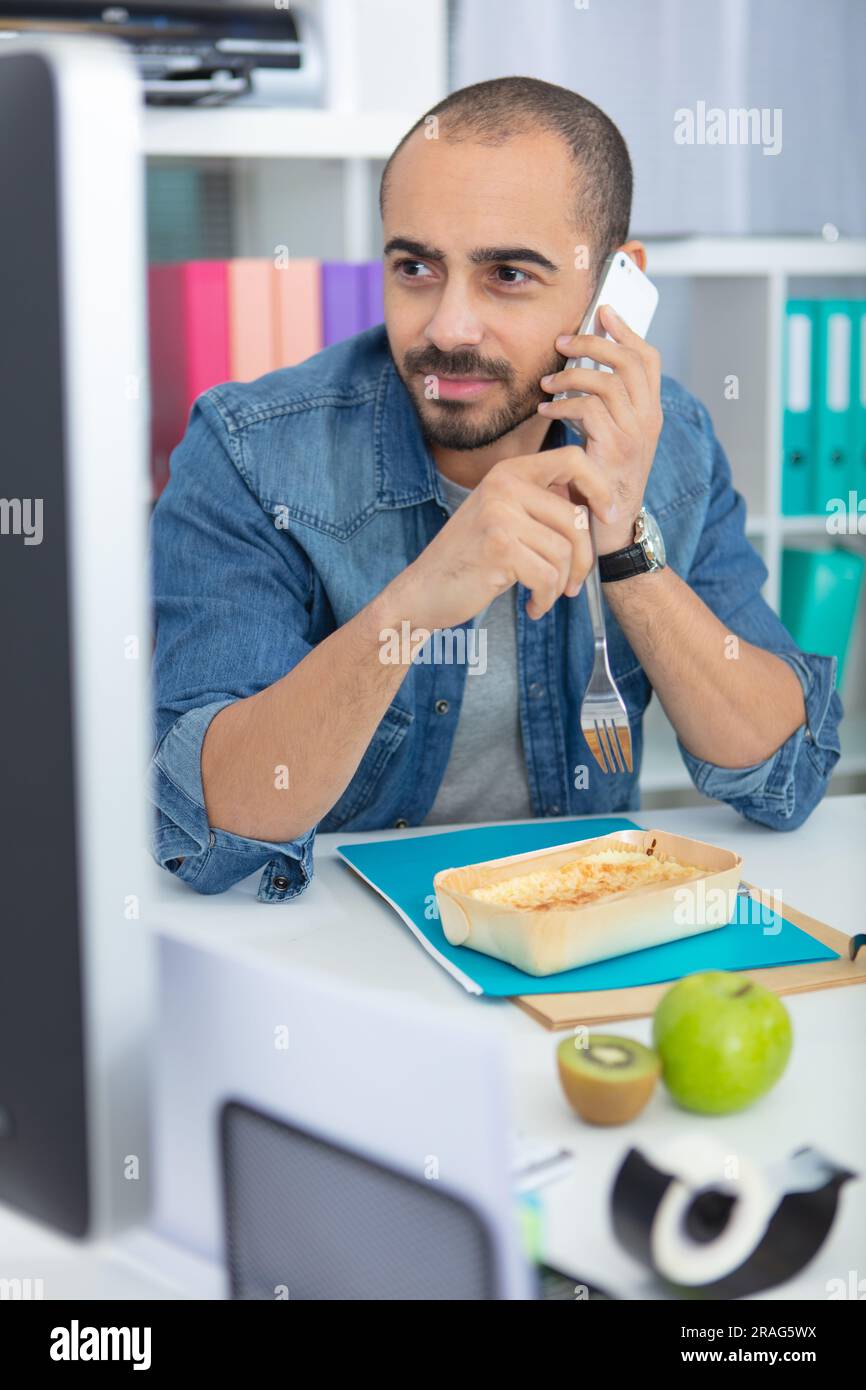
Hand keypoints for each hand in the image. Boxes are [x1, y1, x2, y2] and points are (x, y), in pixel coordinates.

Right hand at [391, 444, 616, 631]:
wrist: (422, 591)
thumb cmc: (470, 559)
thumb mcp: (504, 518)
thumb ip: (540, 504)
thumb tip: (595, 502)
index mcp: (509, 472)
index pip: (573, 459)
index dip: (600, 487)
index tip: (607, 517)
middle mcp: (504, 485)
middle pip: (575, 518)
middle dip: (582, 560)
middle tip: (571, 586)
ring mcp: (500, 515)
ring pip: (564, 551)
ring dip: (561, 584)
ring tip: (545, 596)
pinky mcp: (499, 548)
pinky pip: (548, 576)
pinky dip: (545, 599)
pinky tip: (532, 607)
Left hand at [537, 303, 662, 553]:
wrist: (610, 529)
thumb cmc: (602, 482)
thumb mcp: (609, 438)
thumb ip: (605, 406)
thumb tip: (581, 369)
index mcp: (650, 412)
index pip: (648, 358)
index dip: (627, 330)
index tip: (603, 312)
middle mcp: (649, 420)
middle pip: (629, 360)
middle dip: (594, 343)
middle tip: (563, 343)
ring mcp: (635, 435)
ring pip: (607, 381)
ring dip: (571, 375)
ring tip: (547, 384)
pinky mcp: (615, 450)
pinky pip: (589, 409)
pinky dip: (562, 405)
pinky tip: (545, 411)